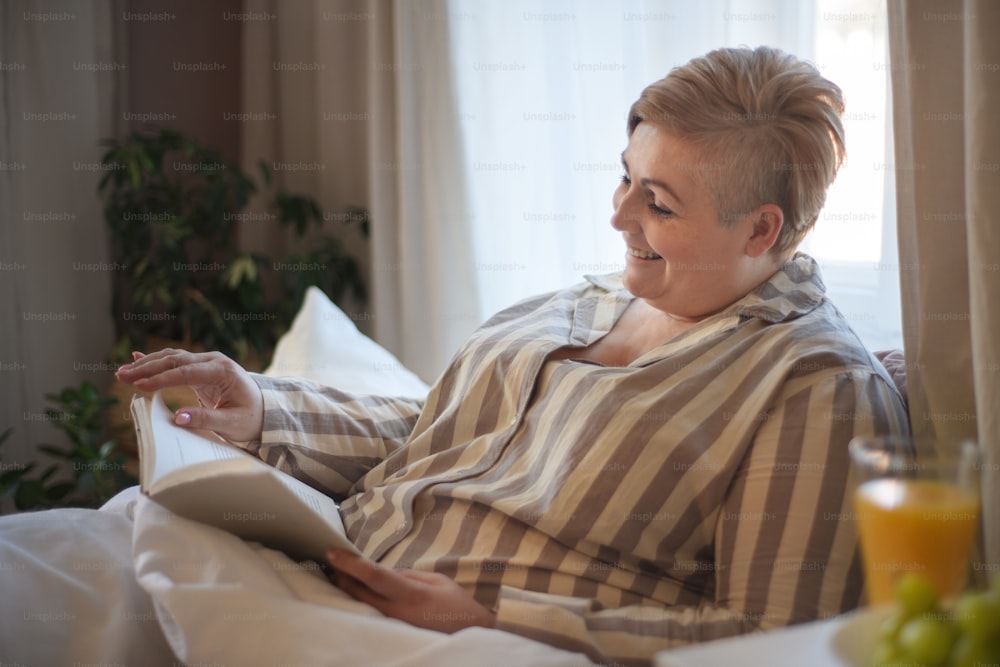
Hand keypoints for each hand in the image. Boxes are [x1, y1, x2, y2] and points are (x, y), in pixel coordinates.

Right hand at [115, 348, 263, 442]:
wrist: (265, 410)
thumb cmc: (251, 418)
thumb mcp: (233, 424)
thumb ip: (207, 419)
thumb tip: (177, 418)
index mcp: (224, 372)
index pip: (186, 372)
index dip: (161, 379)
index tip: (140, 386)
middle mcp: (214, 361)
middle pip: (175, 360)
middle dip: (147, 368)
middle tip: (122, 376)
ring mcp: (207, 362)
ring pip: (173, 357)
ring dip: (147, 364)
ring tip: (123, 372)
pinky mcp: (201, 369)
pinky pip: (175, 362)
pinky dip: (156, 361)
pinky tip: (137, 358)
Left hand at [325, 550, 495, 632]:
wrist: (470, 635)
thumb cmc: (457, 606)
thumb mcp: (436, 580)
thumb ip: (407, 574)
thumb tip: (382, 571)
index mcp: (411, 593)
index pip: (373, 575)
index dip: (350, 564)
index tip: (332, 553)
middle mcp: (397, 612)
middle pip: (358, 593)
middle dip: (341, 577)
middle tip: (329, 563)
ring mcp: (393, 627)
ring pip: (359, 607)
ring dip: (346, 591)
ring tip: (335, 577)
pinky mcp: (392, 635)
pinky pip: (370, 617)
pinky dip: (358, 604)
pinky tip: (352, 596)